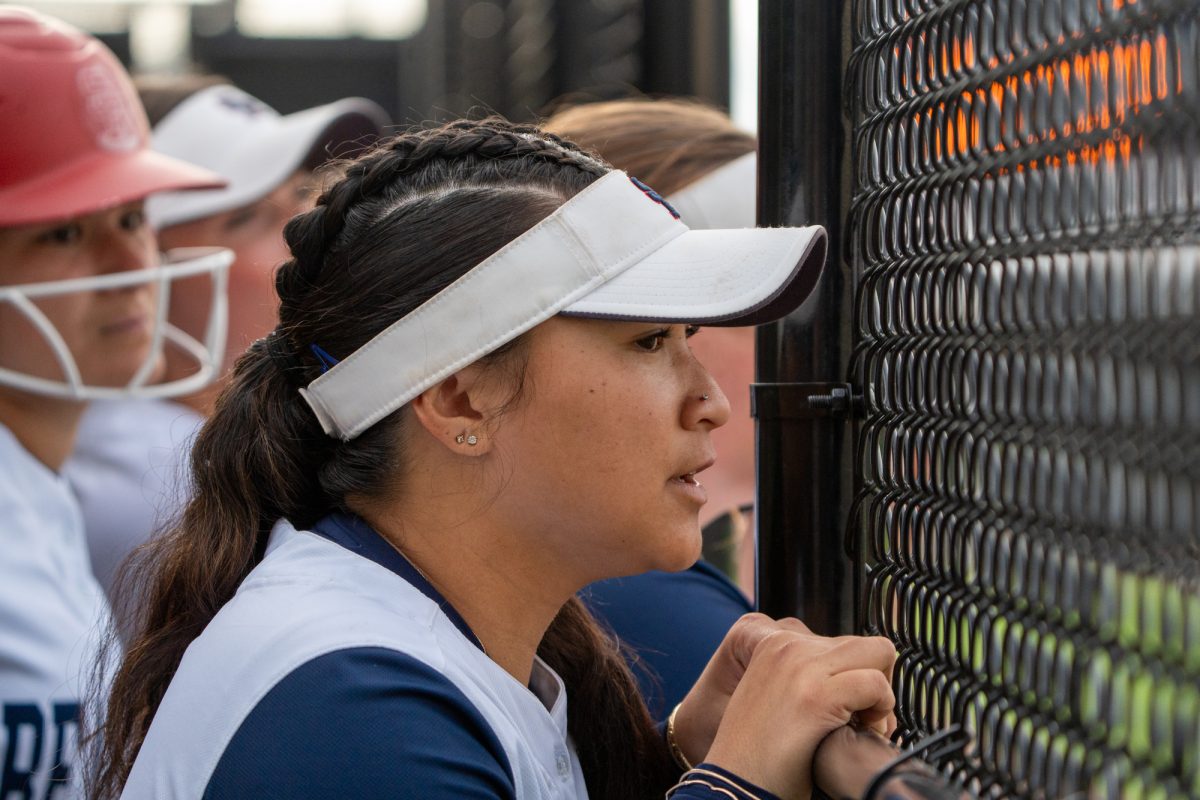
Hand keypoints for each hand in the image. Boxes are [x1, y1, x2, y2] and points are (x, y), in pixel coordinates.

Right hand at [673, 614, 896, 798]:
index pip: (842, 640)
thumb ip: (808, 673)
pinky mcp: (816, 694)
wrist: (733, 783)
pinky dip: (882, 709)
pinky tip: (861, 732)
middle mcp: (787, 644)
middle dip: (875, 680)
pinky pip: (876, 684)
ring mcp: (801, 666)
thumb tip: (861, 674)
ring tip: (863, 724)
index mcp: (774, 642)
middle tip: (863, 719)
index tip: (847, 706)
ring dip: (881, 692)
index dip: (856, 673)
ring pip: (878, 654)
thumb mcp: (776, 695)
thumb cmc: (760, 753)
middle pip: (866, 644)